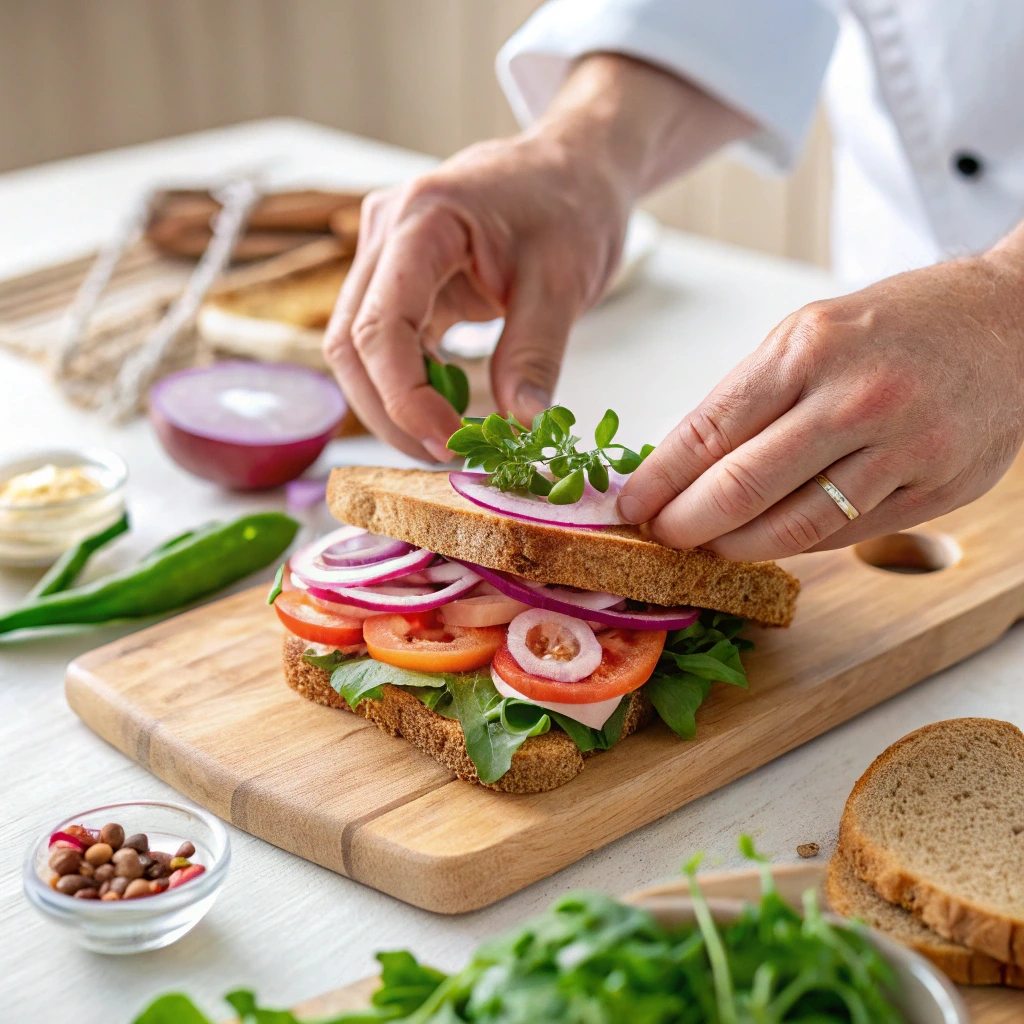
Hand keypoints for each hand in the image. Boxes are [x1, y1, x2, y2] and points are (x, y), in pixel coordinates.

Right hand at [321, 54, 753, 461]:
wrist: (572, 166)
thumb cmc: (571, 204)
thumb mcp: (565, 281)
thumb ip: (536, 355)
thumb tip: (521, 429)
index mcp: (424, 218)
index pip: (381, 324)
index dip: (404, 396)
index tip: (450, 441)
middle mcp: (387, 232)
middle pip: (351, 344)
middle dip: (390, 412)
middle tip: (446, 457)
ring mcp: (386, 255)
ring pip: (357, 349)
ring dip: (393, 404)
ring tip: (448, 441)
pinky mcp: (399, 279)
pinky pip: (385, 343)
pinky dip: (408, 384)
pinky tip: (445, 409)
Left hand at [617, 251, 1023, 559]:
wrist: (1010, 323)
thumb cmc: (896, 326)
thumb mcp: (811, 334)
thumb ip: (751, 397)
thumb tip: (682, 463)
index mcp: (809, 349)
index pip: (709, 429)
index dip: (659, 478)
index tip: (629, 504)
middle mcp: (855, 398)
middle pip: (742, 486)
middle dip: (685, 523)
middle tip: (658, 537)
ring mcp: (901, 448)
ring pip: (794, 525)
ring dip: (735, 547)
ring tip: (705, 548)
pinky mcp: (934, 489)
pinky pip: (845, 533)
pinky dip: (795, 545)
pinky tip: (766, 543)